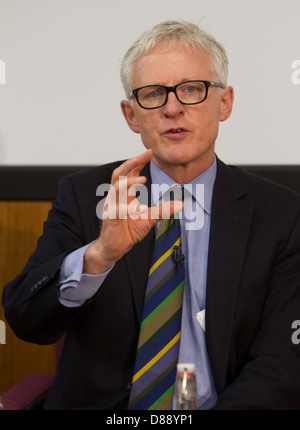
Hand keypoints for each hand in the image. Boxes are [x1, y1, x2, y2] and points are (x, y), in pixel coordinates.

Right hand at [83, 149, 182, 273]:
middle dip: (131, 163)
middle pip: (119, 174)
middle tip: (144, 155)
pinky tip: (137, 208)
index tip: (149, 153)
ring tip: (142, 179)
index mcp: (124, 194)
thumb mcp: (149, 218)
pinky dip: (126, 208)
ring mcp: (111, 207)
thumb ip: (163, 210)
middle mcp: (116, 197)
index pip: (129, 173)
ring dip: (128, 183)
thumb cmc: (128, 231)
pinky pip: (116, 211)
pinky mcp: (109, 219)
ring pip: (115, 189)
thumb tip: (182, 204)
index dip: (138, 162)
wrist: (114, 248)